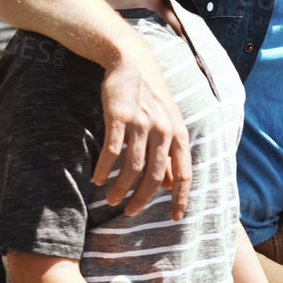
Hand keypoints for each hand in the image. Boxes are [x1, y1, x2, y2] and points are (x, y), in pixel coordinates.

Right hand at [95, 42, 191, 219]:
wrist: (132, 64)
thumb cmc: (151, 99)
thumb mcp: (167, 125)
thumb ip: (169, 155)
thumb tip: (170, 185)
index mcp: (178, 135)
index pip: (184, 174)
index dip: (181, 198)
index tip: (176, 218)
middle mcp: (164, 131)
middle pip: (155, 177)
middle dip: (142, 199)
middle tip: (129, 211)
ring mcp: (142, 124)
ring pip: (133, 168)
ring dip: (120, 188)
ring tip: (111, 199)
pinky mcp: (120, 117)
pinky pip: (112, 151)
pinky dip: (105, 169)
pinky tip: (98, 179)